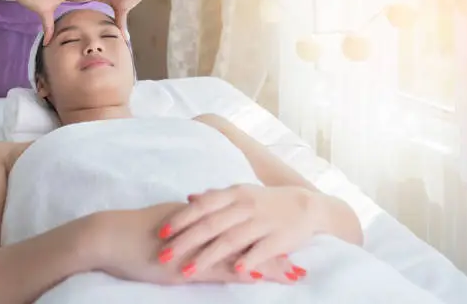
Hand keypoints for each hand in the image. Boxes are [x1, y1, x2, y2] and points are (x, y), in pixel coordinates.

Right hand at [94, 203, 296, 284]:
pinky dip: (241, 272)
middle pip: (248, 238)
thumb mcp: (167, 227)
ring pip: (240, 253)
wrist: (110, 236)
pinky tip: (259, 278)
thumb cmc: (134, 234)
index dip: (263, 235)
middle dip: (275, 250)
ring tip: (294, 272)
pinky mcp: (188, 262)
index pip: (240, 226)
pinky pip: (220, 267)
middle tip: (300, 260)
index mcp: (202, 219)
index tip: (285, 243)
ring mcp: (198, 245)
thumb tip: (201, 229)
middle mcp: (205, 228)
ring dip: (267, 264)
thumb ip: (187, 227)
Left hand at [157, 185, 314, 282]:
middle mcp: (245, 205)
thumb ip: (215, 197)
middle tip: (164, 255)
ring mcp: (262, 221)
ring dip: (208, 256)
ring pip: (231, 239)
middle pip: (211, 224)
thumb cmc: (266, 201)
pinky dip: (247, 260)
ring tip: (188, 271)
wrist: (306, 205)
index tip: (160, 232)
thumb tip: (189, 197)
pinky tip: (234, 272)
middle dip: (185, 241)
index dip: (181, 219)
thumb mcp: (240, 193)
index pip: (202, 205)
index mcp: (234, 194)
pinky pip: (260, 250)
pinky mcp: (279, 238)